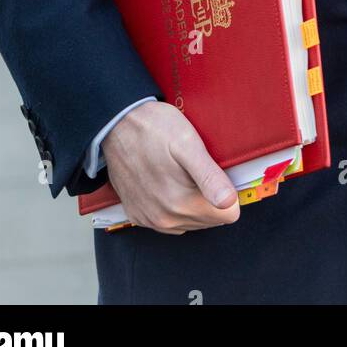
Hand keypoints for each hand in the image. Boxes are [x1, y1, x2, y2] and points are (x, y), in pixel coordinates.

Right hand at [101, 100, 240, 233]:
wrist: (116, 124)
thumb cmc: (153, 128)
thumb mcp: (188, 144)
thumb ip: (209, 176)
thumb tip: (230, 202)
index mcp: (182, 202)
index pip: (228, 215)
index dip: (228, 191)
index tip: (216, 171)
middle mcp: (165, 219)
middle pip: (210, 219)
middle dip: (210, 196)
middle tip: (196, 167)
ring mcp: (150, 220)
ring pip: (191, 221)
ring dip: (192, 201)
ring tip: (181, 172)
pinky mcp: (138, 215)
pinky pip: (169, 221)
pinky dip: (173, 204)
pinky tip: (167, 181)